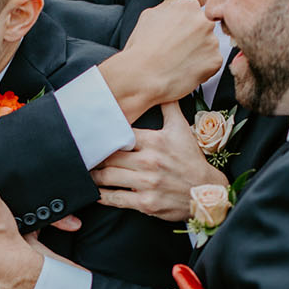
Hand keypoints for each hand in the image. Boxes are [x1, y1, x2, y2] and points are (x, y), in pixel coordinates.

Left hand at [92, 101, 226, 221]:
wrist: (206, 191)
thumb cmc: (191, 159)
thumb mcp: (182, 129)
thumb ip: (169, 107)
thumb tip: (162, 86)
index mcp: (154, 141)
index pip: (119, 134)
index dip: (102, 135)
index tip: (88, 135)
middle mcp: (149, 161)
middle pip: (109, 156)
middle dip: (94, 157)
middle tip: (82, 155)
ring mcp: (147, 184)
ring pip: (108, 177)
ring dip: (93, 175)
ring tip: (86, 172)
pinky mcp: (146, 203)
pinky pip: (116, 199)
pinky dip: (102, 196)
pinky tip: (94, 192)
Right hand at [97, 0, 221, 120]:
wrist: (143, 76)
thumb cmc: (142, 48)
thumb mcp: (148, 16)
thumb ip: (167, 4)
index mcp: (188, 5)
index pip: (192, 11)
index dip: (181, 25)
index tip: (173, 34)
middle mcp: (204, 20)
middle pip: (202, 27)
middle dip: (192, 37)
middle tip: (175, 49)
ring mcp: (212, 41)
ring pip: (208, 45)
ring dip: (198, 51)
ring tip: (178, 60)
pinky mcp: (216, 61)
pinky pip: (212, 63)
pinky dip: (202, 67)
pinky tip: (185, 69)